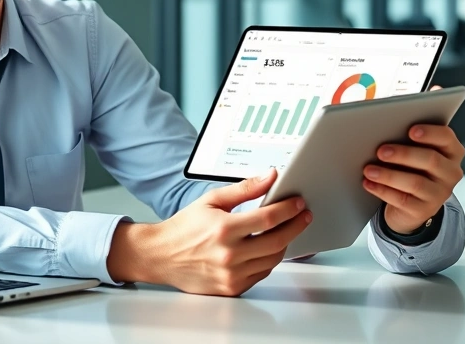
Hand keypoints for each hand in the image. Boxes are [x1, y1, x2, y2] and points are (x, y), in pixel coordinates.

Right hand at [107, 168, 311, 295]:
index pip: (268, 219)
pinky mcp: (232, 288)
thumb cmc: (183, 228)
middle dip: (296, 226)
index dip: (288, 209)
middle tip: (303, 215)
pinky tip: (268, 248)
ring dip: (285, 243)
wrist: (160, 256)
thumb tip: (270, 177)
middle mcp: (229, 255)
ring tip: (286, 230)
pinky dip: (269, 260)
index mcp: (224, 229)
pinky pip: (262, 274)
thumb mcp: (211, 200)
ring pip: (273, 260)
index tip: (299, 203)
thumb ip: (244, 189)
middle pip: (277, 241)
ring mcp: (231, 275)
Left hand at [362, 123, 464, 233]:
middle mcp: (450, 172)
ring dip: (389, 175)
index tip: (411, 131)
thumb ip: (405, 138)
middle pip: (431, 160)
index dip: (430, 133)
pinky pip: (402, 200)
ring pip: (415, 183)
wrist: (412, 203)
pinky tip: (368, 183)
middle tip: (381, 151)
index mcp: (451, 151)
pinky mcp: (425, 210)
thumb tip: (380, 126)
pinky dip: (382, 190)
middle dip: (403, 154)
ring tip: (368, 170)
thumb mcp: (413, 151)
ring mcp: (440, 193)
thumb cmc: (410, 167)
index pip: (446, 138)